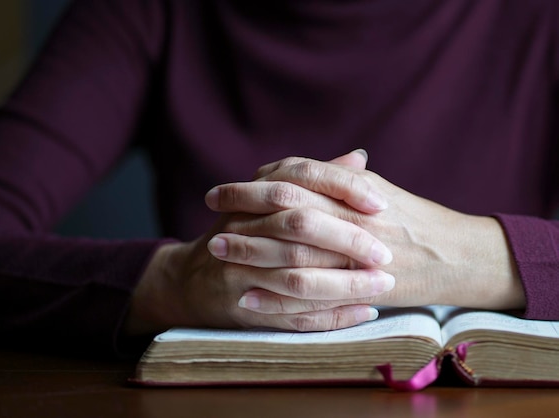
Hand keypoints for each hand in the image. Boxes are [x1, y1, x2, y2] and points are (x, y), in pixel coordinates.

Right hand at [123, 150, 395, 335]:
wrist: (191, 279)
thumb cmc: (239, 235)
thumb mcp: (266, 201)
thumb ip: (312, 181)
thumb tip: (359, 157)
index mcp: (253, 196)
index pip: (301, 177)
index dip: (343, 188)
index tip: (381, 203)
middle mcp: (243, 228)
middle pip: (300, 226)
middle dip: (348, 240)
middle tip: (386, 253)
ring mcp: (241, 270)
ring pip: (299, 277)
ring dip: (346, 284)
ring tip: (384, 286)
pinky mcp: (245, 306)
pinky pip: (293, 314)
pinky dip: (331, 316)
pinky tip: (364, 313)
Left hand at [207, 151, 525, 311]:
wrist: (457, 257)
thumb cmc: (414, 219)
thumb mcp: (376, 189)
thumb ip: (332, 177)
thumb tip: (286, 169)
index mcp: (355, 190)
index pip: (295, 178)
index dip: (252, 184)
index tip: (221, 190)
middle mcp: (353, 219)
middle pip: (287, 210)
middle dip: (242, 210)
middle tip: (210, 213)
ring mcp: (355, 256)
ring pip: (292, 253)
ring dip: (251, 251)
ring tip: (217, 250)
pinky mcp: (358, 291)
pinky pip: (310, 296)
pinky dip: (275, 297)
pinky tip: (247, 295)